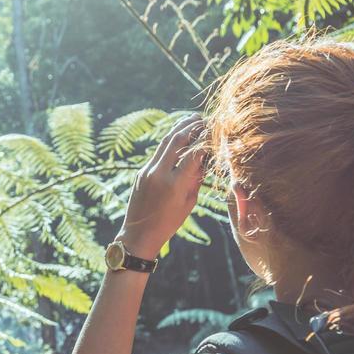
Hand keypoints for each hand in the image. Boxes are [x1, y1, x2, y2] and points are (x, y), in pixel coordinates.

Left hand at [118, 115, 205, 258]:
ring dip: (179, 128)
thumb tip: (203, 159)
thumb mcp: (189, 202)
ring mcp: (147, 171)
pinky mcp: (141, 172)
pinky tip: (178, 136)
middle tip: (203, 119)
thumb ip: (196, 179)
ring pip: (165, 142)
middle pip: (177, 140)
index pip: (194, 154)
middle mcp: (159, 173)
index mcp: (175, 184)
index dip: (206, 141)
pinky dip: (169, 141)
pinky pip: (157, 152)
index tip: (215, 133)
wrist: (139, 234)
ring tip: (192, 120)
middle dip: (191, 126)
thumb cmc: (169, 223)